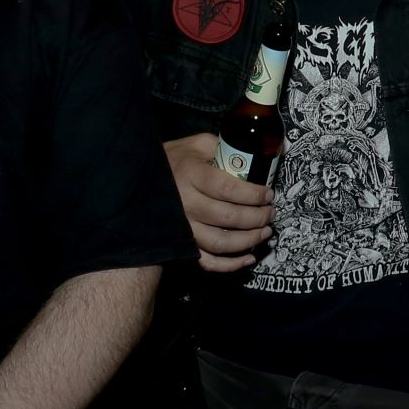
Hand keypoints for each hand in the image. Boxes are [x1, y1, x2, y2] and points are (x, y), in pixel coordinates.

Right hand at [165, 131, 271, 272]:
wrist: (138, 181)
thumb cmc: (174, 160)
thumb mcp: (197, 144)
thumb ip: (223, 147)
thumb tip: (254, 155)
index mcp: (191, 175)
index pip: (229, 189)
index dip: (254, 195)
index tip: (269, 194)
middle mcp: (185, 204)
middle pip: (228, 217)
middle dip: (257, 217)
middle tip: (270, 213)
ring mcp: (182, 228)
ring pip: (220, 243)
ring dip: (249, 240)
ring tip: (265, 232)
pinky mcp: (181, 244)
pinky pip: (207, 262)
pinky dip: (230, 265)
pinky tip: (248, 258)